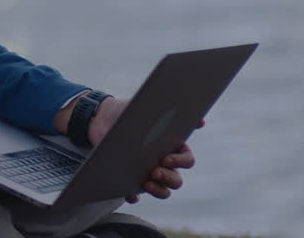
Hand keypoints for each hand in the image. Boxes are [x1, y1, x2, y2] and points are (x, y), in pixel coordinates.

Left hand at [86, 97, 200, 202]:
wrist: (102, 118)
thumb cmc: (130, 112)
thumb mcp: (149, 108)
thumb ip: (171, 112)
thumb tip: (201, 121)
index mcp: (171, 147)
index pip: (187, 160)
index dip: (181, 162)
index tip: (167, 158)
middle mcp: (163, 163)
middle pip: (176, 180)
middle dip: (168, 178)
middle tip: (154, 171)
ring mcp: (148, 173)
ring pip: (162, 190)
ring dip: (158, 190)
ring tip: (146, 183)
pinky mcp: (130, 179)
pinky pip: (135, 194)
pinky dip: (134, 196)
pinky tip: (130, 193)